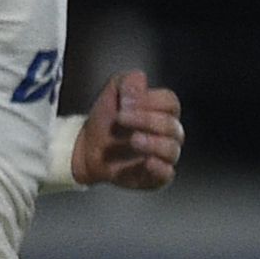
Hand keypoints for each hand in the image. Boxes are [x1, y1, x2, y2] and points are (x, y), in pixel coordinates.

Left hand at [70, 70, 183, 190]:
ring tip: (133, 140)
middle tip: (121, 119)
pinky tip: (147, 162)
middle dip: (147, 121)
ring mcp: (163, 156)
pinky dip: (160, 168)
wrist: (87, 148)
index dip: (149, 101)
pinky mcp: (155, 177)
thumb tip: (142, 82)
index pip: (170, 102)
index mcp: (163, 111)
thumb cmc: (106, 119)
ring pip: (172, 150)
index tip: (125, 104)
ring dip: (153, 143)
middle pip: (172, 126)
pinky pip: (167, 174)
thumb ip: (129, 81)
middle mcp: (168, 134)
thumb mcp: (114, 90)